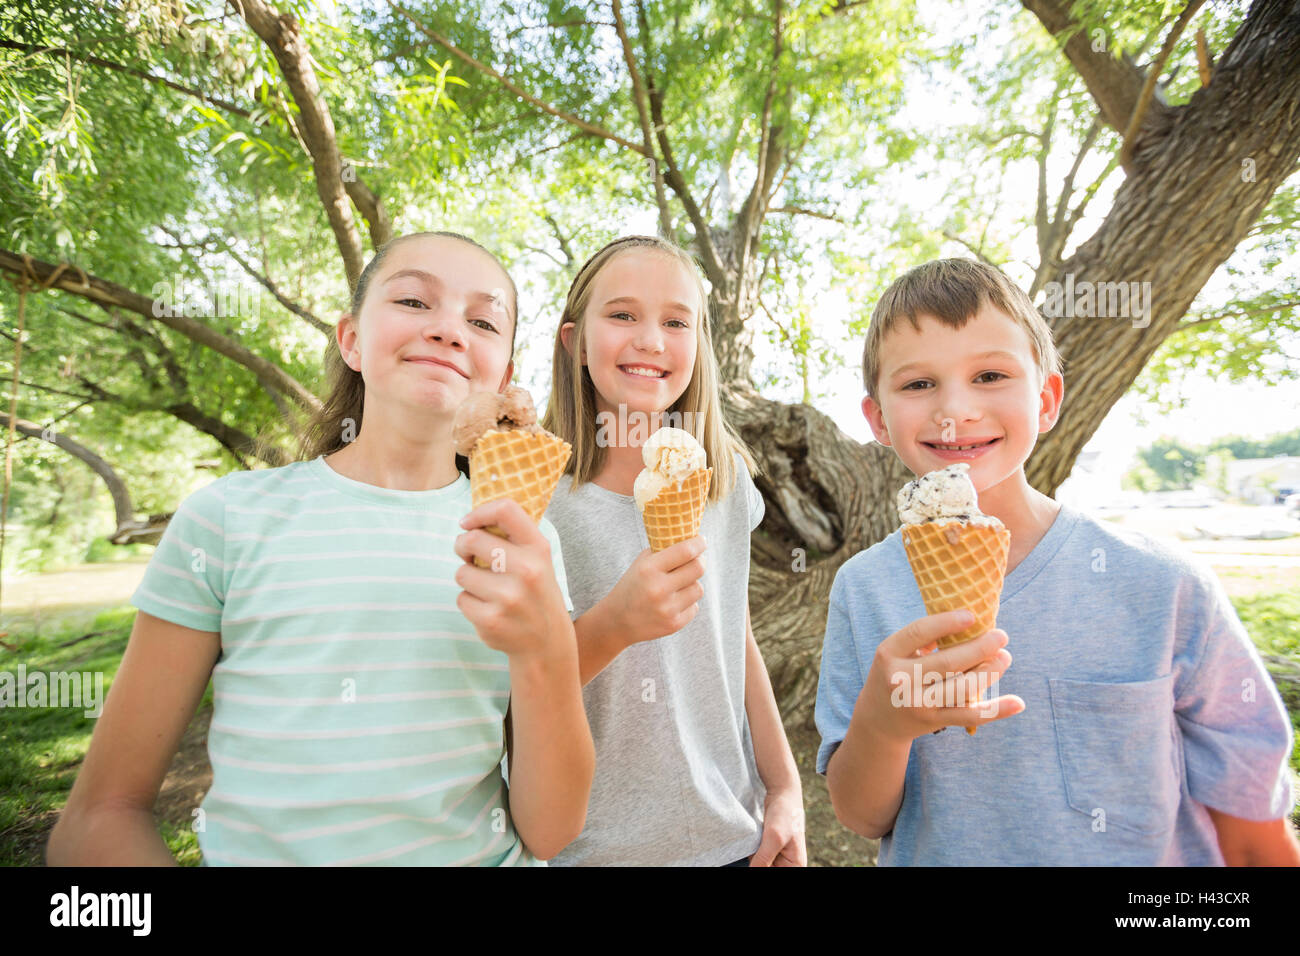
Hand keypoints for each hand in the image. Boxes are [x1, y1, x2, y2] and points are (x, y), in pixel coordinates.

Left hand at [454, 498, 571, 660]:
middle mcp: (526, 570)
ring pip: (461, 572)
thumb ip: (513, 537)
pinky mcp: (491, 620)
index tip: (468, 522)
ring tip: (487, 589)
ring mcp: (508, 597)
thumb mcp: (538, 560)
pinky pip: (461, 598)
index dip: (479, 512)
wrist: (547, 642)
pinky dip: (469, 602)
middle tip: (467, 554)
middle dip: (461, 545)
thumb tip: (472, 519)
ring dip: (467, 578)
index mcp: (538, 549)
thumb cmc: (535, 592)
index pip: (505, 510)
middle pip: (471, 540)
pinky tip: (489, 609)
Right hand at [602, 537, 707, 648]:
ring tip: (677, 586)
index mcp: (649, 569)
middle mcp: (659, 589)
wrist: (618, 622)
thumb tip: (691, 539)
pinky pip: (694, 606)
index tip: (702, 541)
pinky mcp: (674, 624)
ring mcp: (668, 609)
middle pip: (698, 568)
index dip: (699, 543)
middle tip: (696, 560)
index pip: (685, 551)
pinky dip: (687, 603)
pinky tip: (672, 603)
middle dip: (700, 561)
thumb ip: (663, 550)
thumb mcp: (641, 563)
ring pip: (699, 588)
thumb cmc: (632, 586)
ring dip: (692, 584)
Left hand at [748, 786, 805, 866]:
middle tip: (760, 844)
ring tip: (760, 837)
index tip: (759, 855)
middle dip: (758, 859)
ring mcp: (779, 856)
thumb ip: (763, 859)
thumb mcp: (774, 838)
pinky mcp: (770, 848)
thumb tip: (753, 872)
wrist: (783, 793)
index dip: (762, 867)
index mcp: (795, 866)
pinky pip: (758, 855)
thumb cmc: (784, 814)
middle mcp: (789, 864)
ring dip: (755, 854)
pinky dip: (754, 849)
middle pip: (766, 868)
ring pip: (760, 863)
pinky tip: (758, 836)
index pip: (775, 875)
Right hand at [858, 610, 1023, 742]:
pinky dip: (996, 710)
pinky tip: (1017, 702)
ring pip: (962, 687)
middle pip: (947, 661)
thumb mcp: (896, 653)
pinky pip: (969, 715)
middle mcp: (901, 679)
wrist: (878, 721)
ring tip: (1005, 657)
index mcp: (888, 654)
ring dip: (990, 671)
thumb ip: (923, 639)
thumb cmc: (895, 675)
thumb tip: (969, 622)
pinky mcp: (933, 721)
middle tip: (1001, 636)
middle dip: (980, 647)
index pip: (919, 632)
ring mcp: (917, 703)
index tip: (972, 615)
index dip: (947, 622)